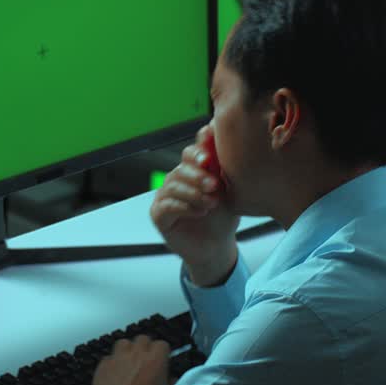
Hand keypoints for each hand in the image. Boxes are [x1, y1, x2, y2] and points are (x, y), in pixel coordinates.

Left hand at [92, 335, 171, 384]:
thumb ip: (170, 384)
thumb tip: (170, 380)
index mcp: (155, 360)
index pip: (162, 345)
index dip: (162, 354)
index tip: (161, 361)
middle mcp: (136, 354)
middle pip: (142, 339)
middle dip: (145, 348)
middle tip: (146, 362)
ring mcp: (117, 358)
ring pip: (123, 343)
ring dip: (127, 351)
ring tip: (129, 365)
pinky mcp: (102, 366)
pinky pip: (108, 358)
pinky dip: (112, 364)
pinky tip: (114, 375)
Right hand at [150, 124, 238, 285]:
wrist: (217, 246)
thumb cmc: (222, 217)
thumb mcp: (227, 191)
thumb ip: (220, 167)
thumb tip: (218, 138)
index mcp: (193, 170)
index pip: (192, 153)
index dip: (199, 151)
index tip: (210, 158)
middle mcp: (176, 179)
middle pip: (182, 167)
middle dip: (199, 175)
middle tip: (214, 185)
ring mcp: (165, 196)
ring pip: (173, 185)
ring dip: (194, 193)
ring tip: (211, 203)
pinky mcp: (158, 215)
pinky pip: (167, 206)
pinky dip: (185, 207)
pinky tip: (200, 212)